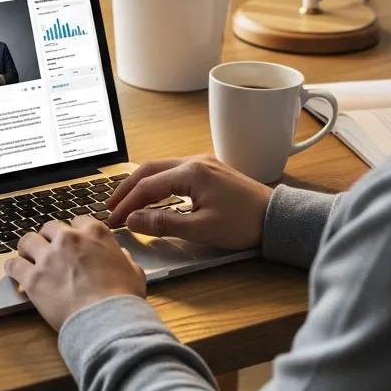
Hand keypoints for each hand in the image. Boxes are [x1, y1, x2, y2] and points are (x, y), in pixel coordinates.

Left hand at [4, 216, 145, 331]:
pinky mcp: (32, 278)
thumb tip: (122, 256)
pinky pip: (13, 265)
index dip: (74, 232)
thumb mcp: (134, 272)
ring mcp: (48, 257)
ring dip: (27, 249)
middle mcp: (68, 239)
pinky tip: (14, 273)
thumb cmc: (123, 299)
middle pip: (50, 228)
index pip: (78, 220)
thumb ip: (123, 259)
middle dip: (49, 238)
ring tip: (27, 258)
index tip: (72, 241)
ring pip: (27, 241)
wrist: (107, 321)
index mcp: (94, 233)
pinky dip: (13, 268)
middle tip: (49, 250)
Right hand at [107, 155, 272, 250]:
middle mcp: (194, 161)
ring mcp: (203, 163)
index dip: (126, 204)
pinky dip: (157, 183)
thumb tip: (133, 220)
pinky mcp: (209, 170)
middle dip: (127, 189)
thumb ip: (162, 223)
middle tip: (111, 206)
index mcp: (190, 173)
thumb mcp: (201, 229)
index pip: (147, 186)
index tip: (114, 220)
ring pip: (161, 169)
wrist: (279, 218)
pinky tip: (152, 196)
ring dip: (141, 184)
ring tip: (126, 202)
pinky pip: (174, 172)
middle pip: (149, 170)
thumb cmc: (244, 224)